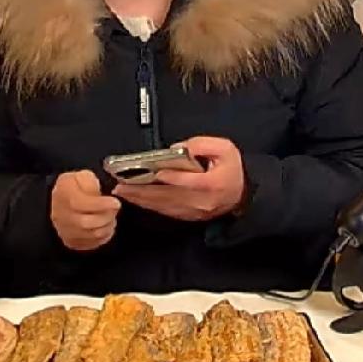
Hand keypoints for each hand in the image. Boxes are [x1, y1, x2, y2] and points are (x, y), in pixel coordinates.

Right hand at [50, 169, 119, 250]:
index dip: (100, 205)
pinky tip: (105, 225)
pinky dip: (104, 236)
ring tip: (111, 216)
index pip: (79, 203)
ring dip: (107, 226)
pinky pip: (92, 244)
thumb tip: (99, 197)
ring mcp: (63, 230)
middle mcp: (59, 214)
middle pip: (85, 223)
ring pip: (91, 235)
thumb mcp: (84, 176)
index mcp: (62, 192)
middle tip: (115, 209)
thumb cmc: (78, 186)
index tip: (115, 202)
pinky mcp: (71, 241)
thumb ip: (91, 183)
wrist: (65, 200)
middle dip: (106, 216)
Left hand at [114, 136, 245, 222]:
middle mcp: (199, 201)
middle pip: (167, 196)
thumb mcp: (225, 149)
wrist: (241, 195)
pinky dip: (149, 204)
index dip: (168, 177)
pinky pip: (164, 211)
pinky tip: (137, 199)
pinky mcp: (187, 216)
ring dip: (141, 199)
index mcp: (211, 184)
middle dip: (142, 190)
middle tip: (121, 184)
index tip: (151, 172)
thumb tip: (179, 148)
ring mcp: (192, 211)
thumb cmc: (232, 170)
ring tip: (122, 191)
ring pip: (162, 205)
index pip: (186, 181)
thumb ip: (202, 145)